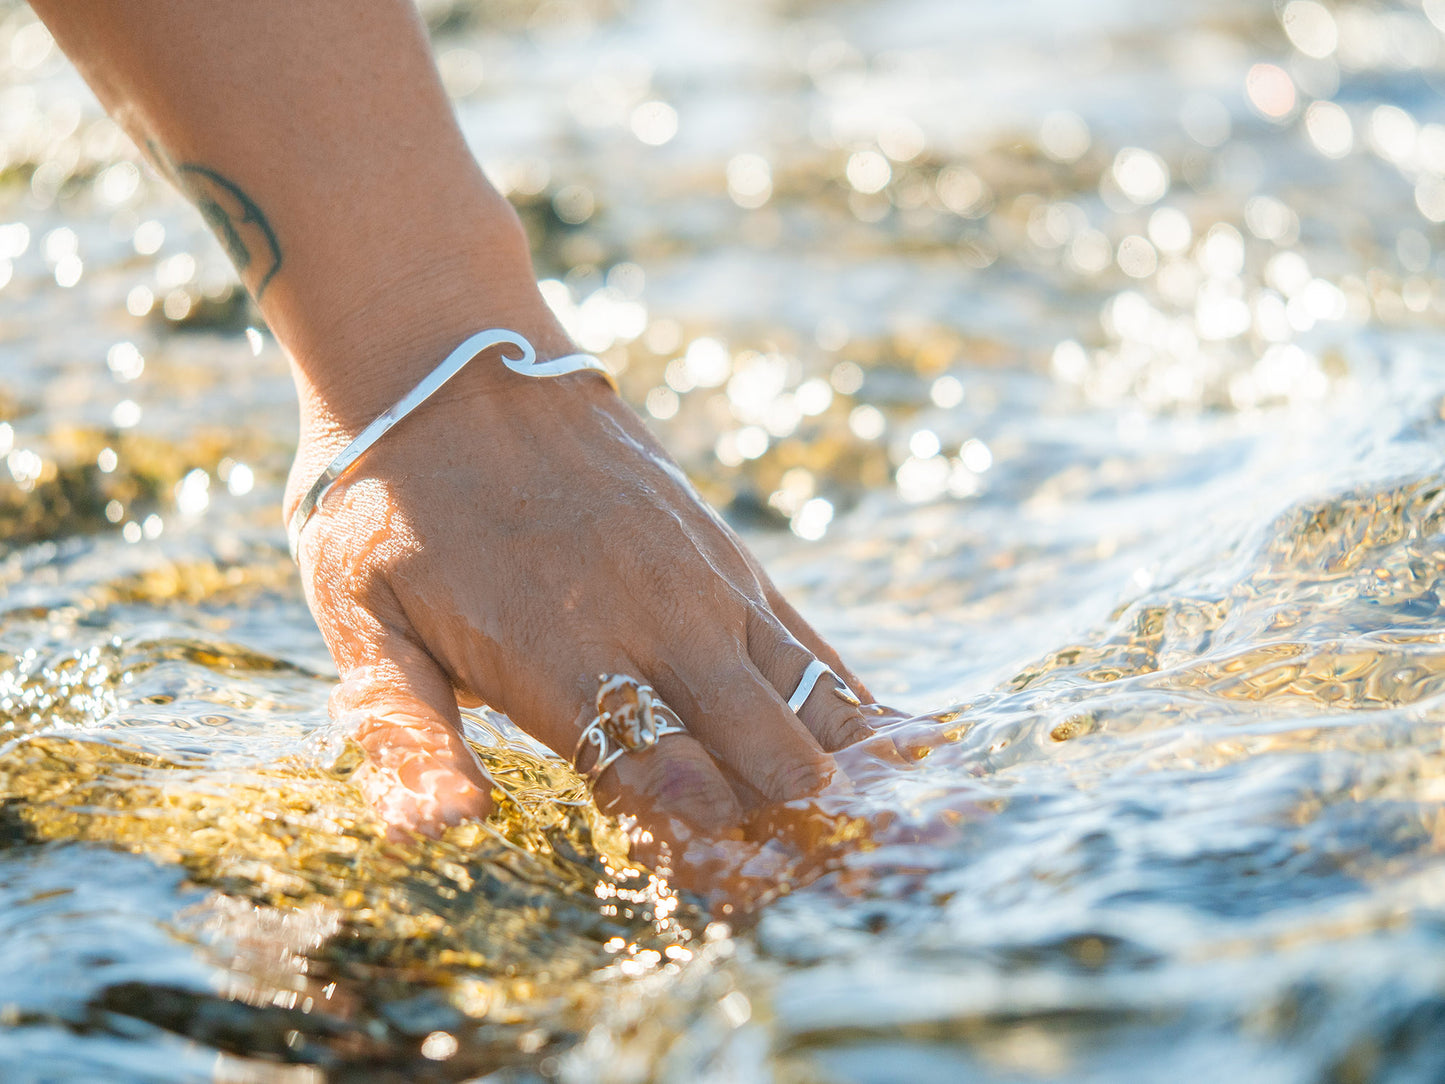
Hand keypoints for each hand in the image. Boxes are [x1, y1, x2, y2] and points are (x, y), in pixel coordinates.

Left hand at [286, 349, 874, 843]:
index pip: (665, 779)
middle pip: (761, 751)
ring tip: (888, 837)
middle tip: (786, 881)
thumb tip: (445, 836)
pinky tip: (897, 750)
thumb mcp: (362, 621)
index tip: (718, 887)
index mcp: (560, 654)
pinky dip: (854, 704)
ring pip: (810, 701)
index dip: (700, 848)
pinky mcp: (732, 559)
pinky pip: (814, 645)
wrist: (451, 364)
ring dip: (838, 774)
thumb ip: (408, 734)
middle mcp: (657, 621)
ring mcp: (709, 585)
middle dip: (780, 829)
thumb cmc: (394, 505)